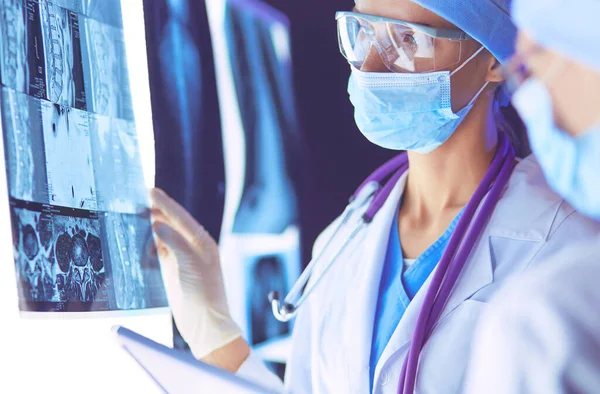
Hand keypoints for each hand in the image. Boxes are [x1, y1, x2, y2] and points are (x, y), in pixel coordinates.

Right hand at [150, 188, 244, 361]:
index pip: (181, 217)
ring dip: (153, 224)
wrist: (204, 323)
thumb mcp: (190, 264)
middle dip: (158, 210)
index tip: (150, 190)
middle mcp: (194, 247)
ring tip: (137, 211)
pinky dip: (151, 241)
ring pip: (166, 235)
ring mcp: (183, 259)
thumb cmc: (204, 295)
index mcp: (203, 242)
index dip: (165, 203)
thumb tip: (157, 223)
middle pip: (174, 223)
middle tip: (140, 195)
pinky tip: (141, 236)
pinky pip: (161, 250)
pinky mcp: (174, 271)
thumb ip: (174, 242)